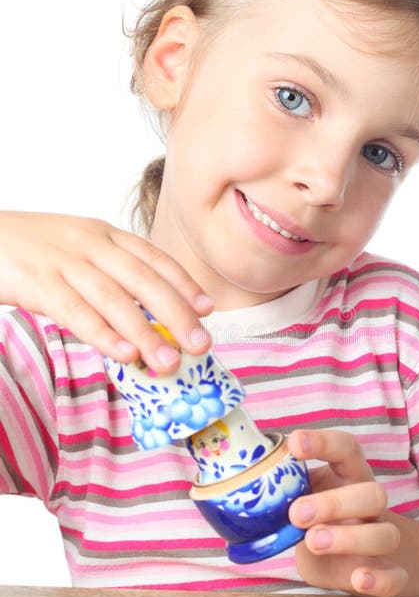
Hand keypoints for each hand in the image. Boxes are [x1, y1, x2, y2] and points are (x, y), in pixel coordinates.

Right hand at [0, 211, 211, 371]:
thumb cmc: (31, 250)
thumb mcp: (76, 249)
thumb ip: (109, 275)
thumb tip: (146, 317)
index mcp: (104, 234)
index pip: (153, 257)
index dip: (184, 283)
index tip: (208, 308)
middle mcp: (91, 244)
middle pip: (143, 280)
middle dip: (176, 313)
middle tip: (200, 344)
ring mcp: (64, 262)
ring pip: (114, 299)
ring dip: (145, 333)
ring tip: (168, 362)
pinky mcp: (38, 283)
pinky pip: (76, 312)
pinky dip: (103, 334)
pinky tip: (124, 354)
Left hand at [287, 428, 407, 596]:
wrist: (350, 557)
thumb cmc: (317, 518)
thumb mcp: (299, 497)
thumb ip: (276, 488)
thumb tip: (223, 482)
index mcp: (348, 476)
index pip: (346, 448)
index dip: (324, 443)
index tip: (294, 444)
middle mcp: (369, 505)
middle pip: (372, 494)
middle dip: (334, 503)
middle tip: (296, 514)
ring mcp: (380, 538)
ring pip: (385, 534)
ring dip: (349, 538)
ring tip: (312, 541)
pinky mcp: (383, 573)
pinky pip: (394, 576)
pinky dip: (380, 578)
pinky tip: (358, 579)